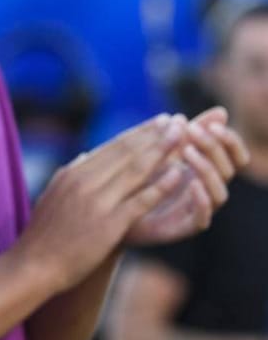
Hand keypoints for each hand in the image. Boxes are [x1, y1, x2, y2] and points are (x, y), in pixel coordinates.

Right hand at [16, 115, 187, 290]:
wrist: (34, 264)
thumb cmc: (44, 235)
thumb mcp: (53, 196)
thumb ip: (71, 175)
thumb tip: (86, 156)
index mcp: (72, 173)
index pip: (112, 147)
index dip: (139, 132)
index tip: (159, 122)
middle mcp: (84, 181)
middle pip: (126, 152)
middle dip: (155, 135)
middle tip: (177, 120)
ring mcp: (97, 202)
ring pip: (136, 170)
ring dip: (162, 151)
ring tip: (184, 137)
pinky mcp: (109, 223)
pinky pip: (140, 199)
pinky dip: (161, 184)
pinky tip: (180, 173)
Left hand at [125, 107, 249, 245]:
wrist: (108, 215)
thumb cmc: (134, 181)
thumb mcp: (156, 152)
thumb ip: (180, 133)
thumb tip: (219, 111)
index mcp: (201, 170)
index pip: (232, 154)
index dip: (229, 140)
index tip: (213, 123)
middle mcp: (204, 190)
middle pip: (228, 170)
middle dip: (214, 148)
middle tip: (193, 131)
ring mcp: (194, 210)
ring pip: (220, 194)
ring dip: (207, 170)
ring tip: (187, 151)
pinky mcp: (180, 228)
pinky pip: (202, 219)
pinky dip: (201, 202)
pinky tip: (192, 184)